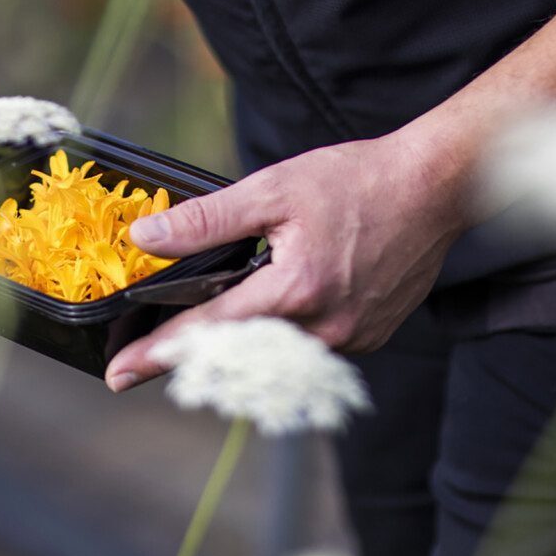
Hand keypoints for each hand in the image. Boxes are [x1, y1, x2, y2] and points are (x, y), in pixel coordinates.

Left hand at [104, 124, 475, 391]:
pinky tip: (269, 317)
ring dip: (238, 350)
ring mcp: (352, 339)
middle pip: (239, 355)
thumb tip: (146, 238)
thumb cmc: (357, 181)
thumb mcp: (273, 189)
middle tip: (144, 361)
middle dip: (190, 359)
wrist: (436, 187)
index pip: (210, 332)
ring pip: (276, 356)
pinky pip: (311, 349)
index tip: (118, 374)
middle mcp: (325, 327)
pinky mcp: (369, 337)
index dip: (158, 353)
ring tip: (200, 342)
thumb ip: (207, 220)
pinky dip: (281, 339)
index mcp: (296, 290)